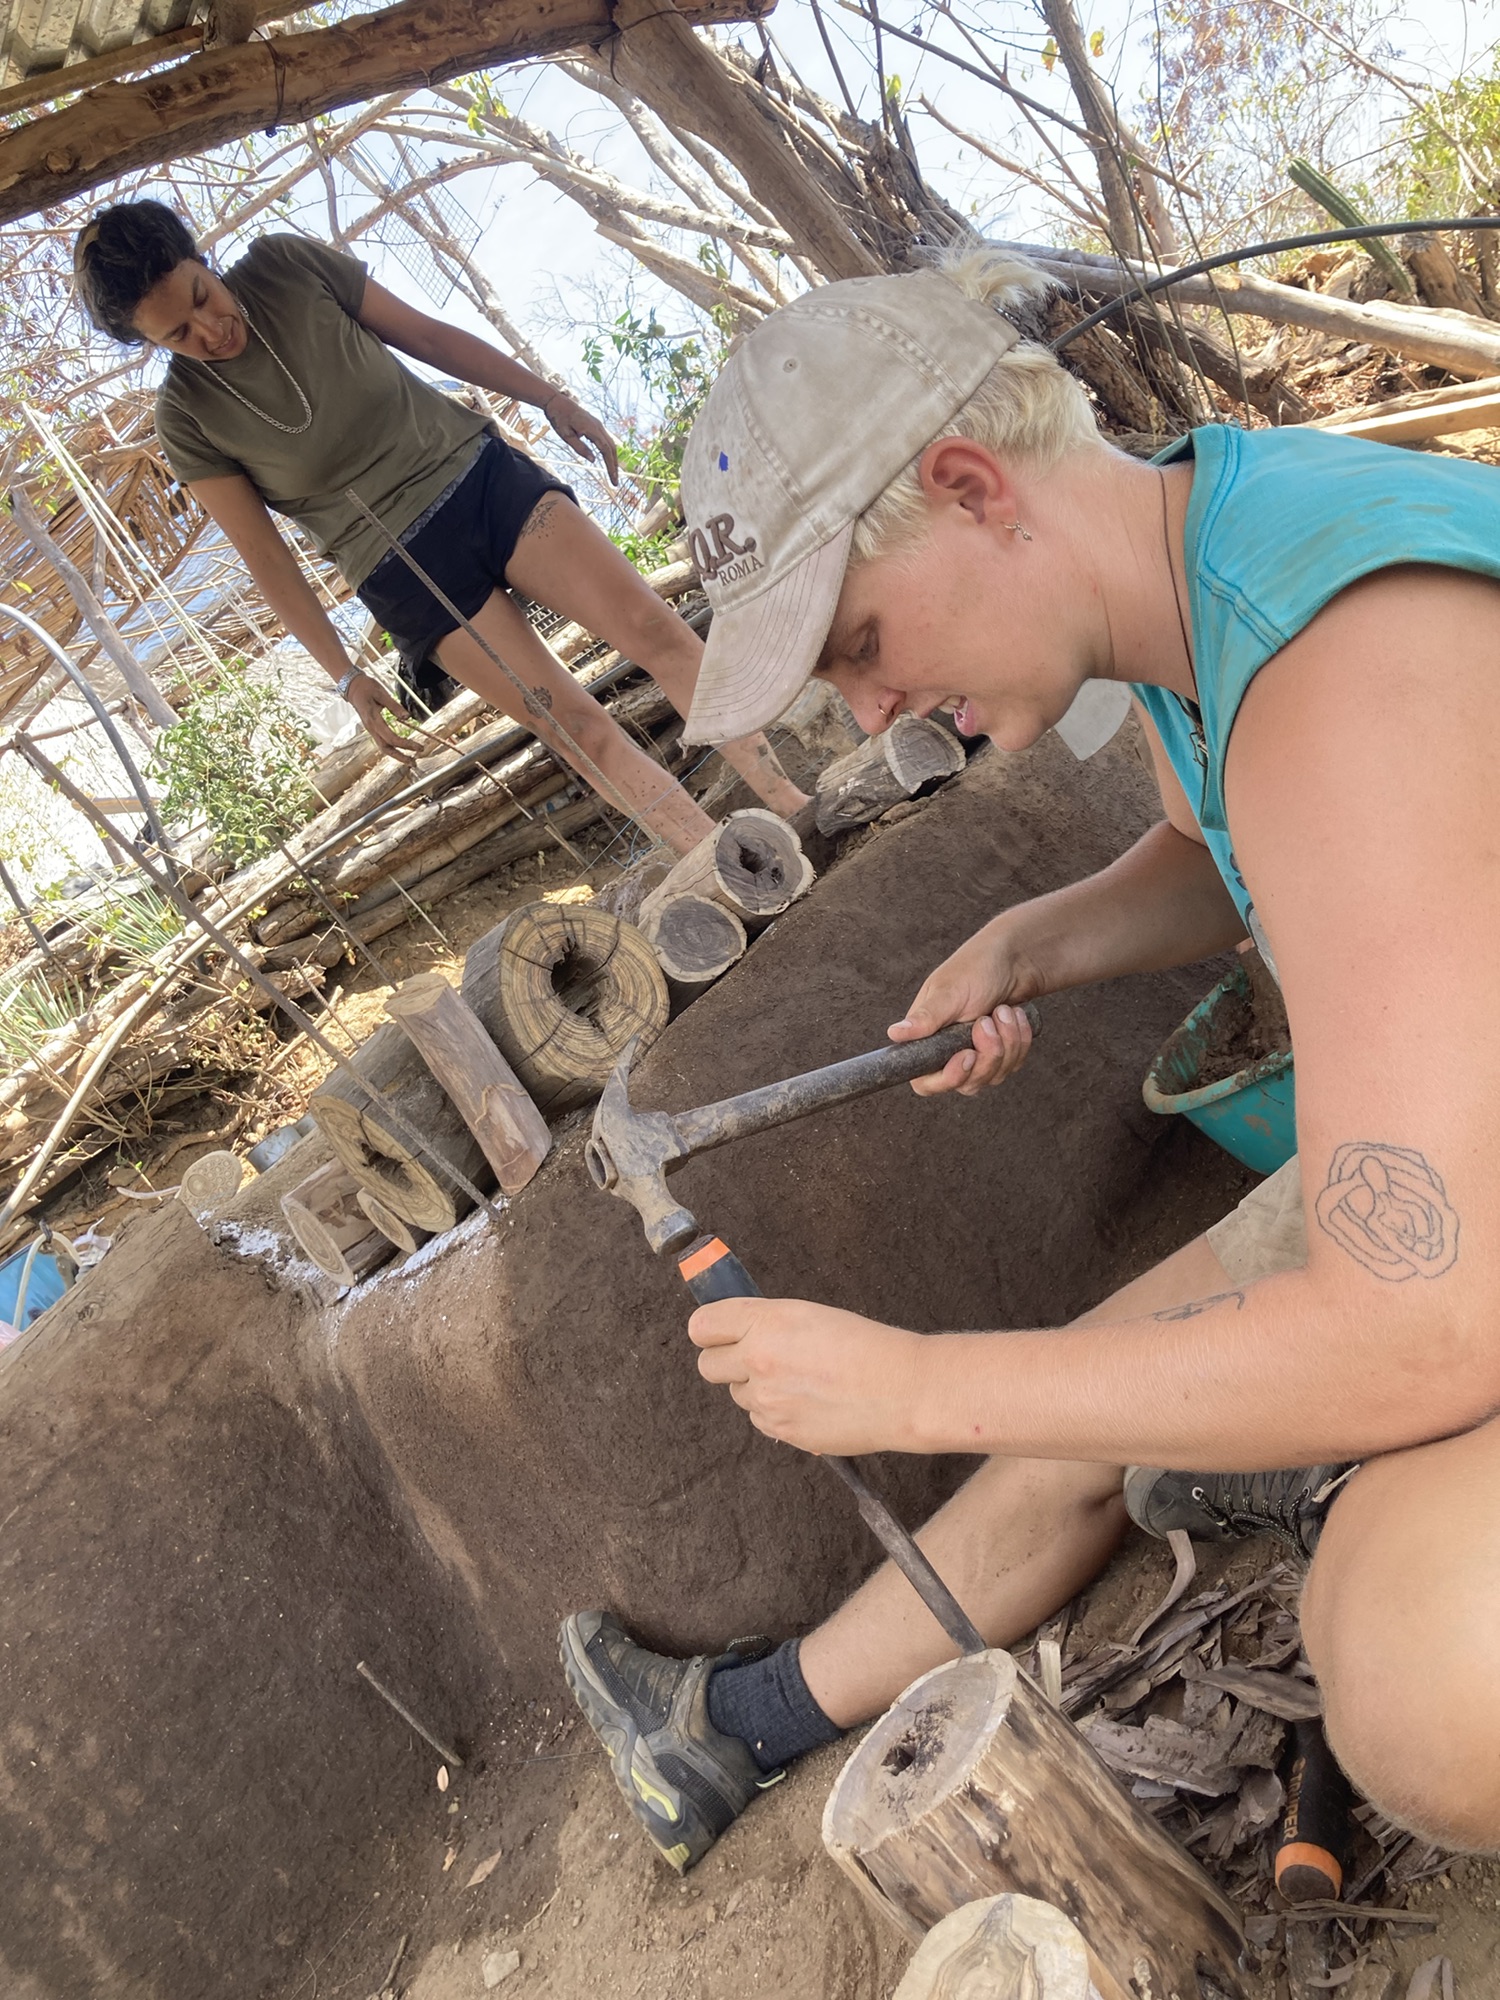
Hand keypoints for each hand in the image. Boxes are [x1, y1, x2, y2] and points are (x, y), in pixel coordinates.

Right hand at [347, 672, 417, 759]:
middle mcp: (371, 728)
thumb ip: (394, 706)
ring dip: (397, 755)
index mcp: (373, 720)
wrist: (352, 686)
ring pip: (384, 747)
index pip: (392, 738)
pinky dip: (393, 748)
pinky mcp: (372, 728)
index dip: (406, 744)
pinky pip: (382, 742)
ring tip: (410, 760)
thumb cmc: (366, 687)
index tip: (419, 747)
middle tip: (414, 762)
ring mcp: (371, 729)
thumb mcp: (381, 693)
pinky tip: (401, 749)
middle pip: (386, 748)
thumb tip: (407, 717)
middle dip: (401, 757)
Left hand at [545, 394, 619, 484]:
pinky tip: (608, 461)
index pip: (606, 450)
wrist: (556, 401)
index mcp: (592, 429)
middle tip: (615, 482)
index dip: (610, 465)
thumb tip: (593, 460)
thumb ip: (580, 448)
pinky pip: (605, 440)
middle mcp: (598, 426)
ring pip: (610, 444)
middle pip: (612, 448)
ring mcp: (598, 425)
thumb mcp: (566, 435)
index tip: (613, 479)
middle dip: (614, 465)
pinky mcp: (595, 425)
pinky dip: (609, 452)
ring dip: (613, 459)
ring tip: (612, 473)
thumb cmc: (559, 418)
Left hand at [689, 1295, 925, 1454]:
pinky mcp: (781, 1430)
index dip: (711, 1329)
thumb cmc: (866, 1346)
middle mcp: (758, 1361)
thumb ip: (767, 1322)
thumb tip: (737, 1329)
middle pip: (707, 1365)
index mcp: (766, 1322)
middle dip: (726, 1361)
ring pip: (738, 1394)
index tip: (720, 1331)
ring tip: (799, 1380)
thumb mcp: (811, 1314)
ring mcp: (767, 1400)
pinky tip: (808, 1401)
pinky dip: (776, 1411)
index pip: (702, 1326)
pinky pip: (761, 1419)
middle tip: (755, 1357)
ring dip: (756, 1387)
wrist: (901, 1391)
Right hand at [889, 918, 1040, 1096]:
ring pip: (994, 1076)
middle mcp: (948, 1053)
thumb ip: (925, 1018)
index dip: (947, 1078)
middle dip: (987, 1054)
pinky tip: (1015, 1016)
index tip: (967, 1055)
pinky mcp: (1000, 1056)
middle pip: (967, 1084)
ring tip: (1003, 1011)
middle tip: (987, 1020)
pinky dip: (1020, 1040)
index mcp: (926, 1040)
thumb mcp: (949, 993)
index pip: (926, 1083)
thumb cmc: (975, 969)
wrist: (1014, 961)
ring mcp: (977, 1057)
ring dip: (1007, 1042)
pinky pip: (1013, 1065)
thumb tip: (895, 1033)